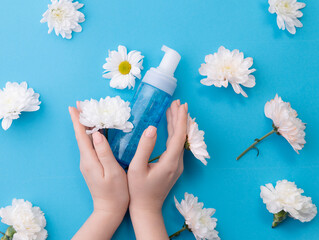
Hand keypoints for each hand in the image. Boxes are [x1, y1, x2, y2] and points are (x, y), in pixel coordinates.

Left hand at [69, 103, 128, 239]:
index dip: (78, 120)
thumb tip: (97, 134)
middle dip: (81, 119)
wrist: (109, 210)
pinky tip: (96, 131)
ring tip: (88, 113)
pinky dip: (91, 135)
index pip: (81, 135)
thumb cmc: (115, 192)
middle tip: (81, 104)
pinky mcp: (92, 166)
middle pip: (81, 135)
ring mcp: (87, 163)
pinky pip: (89, 146)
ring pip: (85, 140)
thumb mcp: (113, 171)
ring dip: (85, 125)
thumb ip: (104, 152)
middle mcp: (85, 160)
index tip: (73, 106)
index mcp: (89, 159)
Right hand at [127, 100, 187, 239]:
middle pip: (181, 136)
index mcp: (170, 162)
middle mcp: (177, 163)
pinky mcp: (173, 167)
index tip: (181, 105)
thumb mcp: (137, 168)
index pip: (179, 136)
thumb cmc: (138, 190)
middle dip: (180, 118)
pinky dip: (174, 133)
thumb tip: (151, 128)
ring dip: (177, 124)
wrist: (146, 209)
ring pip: (180, 140)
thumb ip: (144, 147)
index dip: (180, 119)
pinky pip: (177, 146)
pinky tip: (170, 127)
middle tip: (177, 102)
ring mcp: (177, 166)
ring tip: (173, 109)